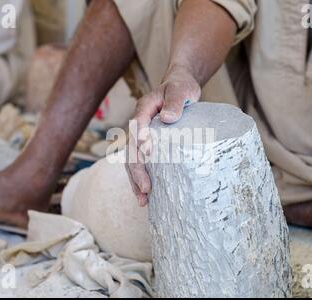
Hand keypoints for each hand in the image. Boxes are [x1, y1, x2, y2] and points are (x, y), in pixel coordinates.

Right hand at [126, 65, 200, 206]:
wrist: (179, 86)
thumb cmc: (180, 87)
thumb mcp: (180, 90)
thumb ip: (174, 102)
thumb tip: (168, 119)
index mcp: (143, 110)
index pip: (137, 129)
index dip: (140, 144)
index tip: (147, 157)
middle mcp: (138, 125)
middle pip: (131, 150)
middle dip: (136, 172)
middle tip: (145, 190)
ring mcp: (141, 136)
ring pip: (133, 160)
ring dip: (136, 180)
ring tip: (143, 200)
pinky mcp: (148, 144)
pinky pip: (141, 162)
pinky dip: (142, 178)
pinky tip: (148, 194)